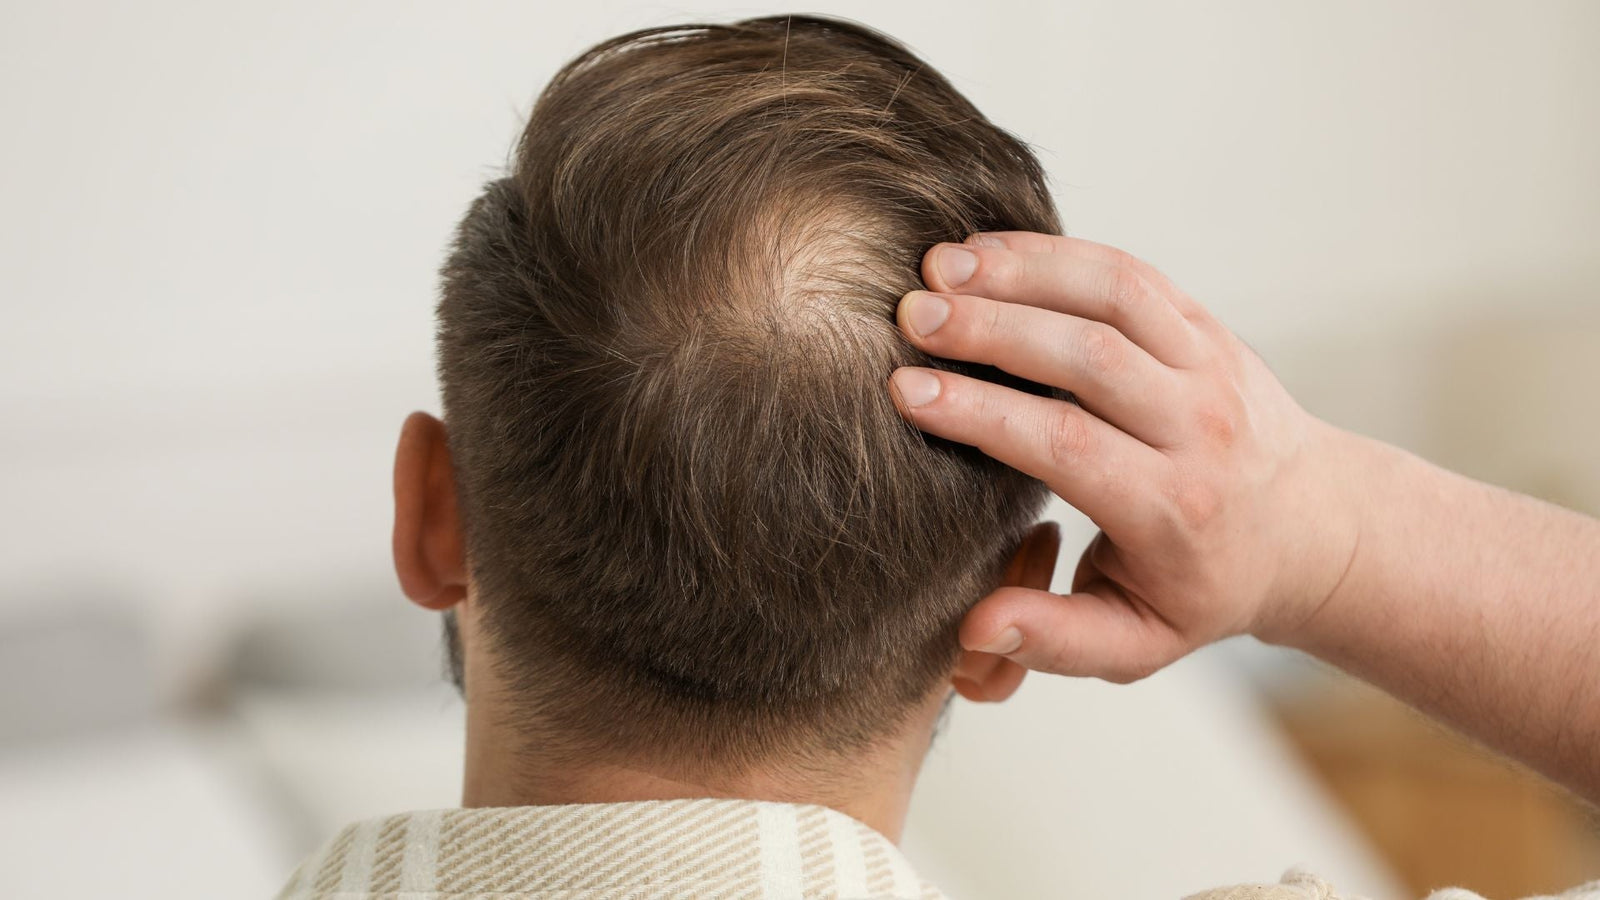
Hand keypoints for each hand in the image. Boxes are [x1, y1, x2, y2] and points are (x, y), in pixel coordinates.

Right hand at [888, 232, 1362, 681]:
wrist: (1310, 530)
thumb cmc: (1203, 589)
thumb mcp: (1137, 642)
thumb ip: (1057, 641)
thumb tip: (974, 632)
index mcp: (1172, 509)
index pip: (1067, 447)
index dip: (982, 414)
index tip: (908, 393)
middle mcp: (1198, 429)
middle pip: (1088, 359)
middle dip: (991, 330)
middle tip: (910, 318)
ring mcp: (1208, 366)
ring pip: (1112, 296)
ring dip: (1021, 272)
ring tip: (938, 266)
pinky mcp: (1204, 326)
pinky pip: (1130, 273)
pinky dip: (1057, 252)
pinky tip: (988, 249)